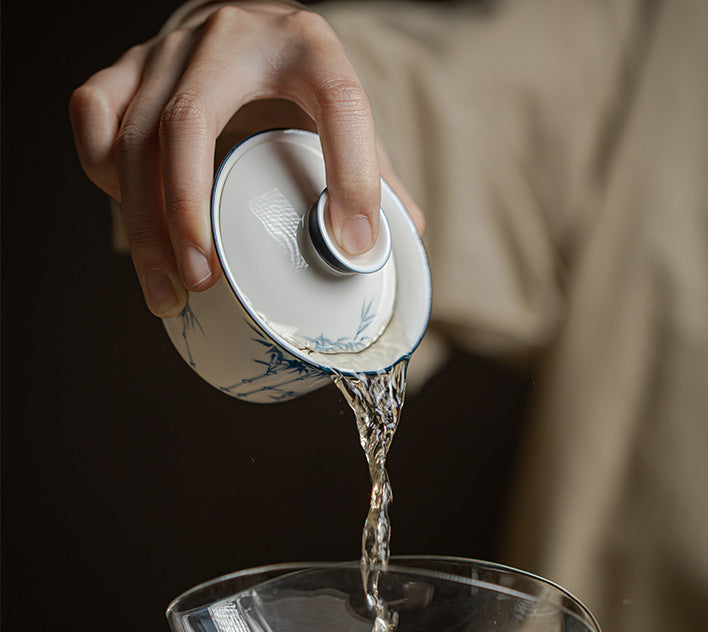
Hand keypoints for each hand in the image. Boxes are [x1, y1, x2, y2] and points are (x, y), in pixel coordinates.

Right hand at [69, 1, 424, 316]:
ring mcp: (168, 48)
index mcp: (308, 47)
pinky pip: (92, 114)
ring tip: (169, 290)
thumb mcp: (348, 120)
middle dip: (186, 214)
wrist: (249, 27)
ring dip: (142, 222)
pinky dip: (103, 174)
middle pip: (187, 123)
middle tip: (203, 282)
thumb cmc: (301, 85)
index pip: (338, 103)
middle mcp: (230, 37)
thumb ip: (373, 179)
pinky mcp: (127, 64)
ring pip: (130, 133)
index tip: (352, 244)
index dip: (351, 175)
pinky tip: (136, 218)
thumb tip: (377, 254)